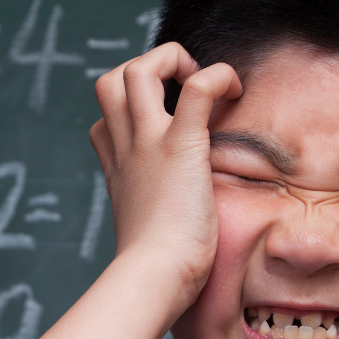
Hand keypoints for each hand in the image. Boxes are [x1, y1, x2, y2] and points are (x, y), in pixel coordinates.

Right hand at [89, 43, 242, 296]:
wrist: (153, 279)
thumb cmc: (155, 273)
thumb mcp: (144, 236)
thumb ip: (153, 220)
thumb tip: (169, 235)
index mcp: (117, 170)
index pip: (104, 122)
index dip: (130, 113)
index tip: (164, 129)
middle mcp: (126, 149)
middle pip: (110, 81)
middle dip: (145, 70)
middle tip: (182, 92)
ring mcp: (147, 143)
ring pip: (139, 69)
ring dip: (173, 60)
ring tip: (204, 84)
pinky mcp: (180, 147)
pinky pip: (197, 87)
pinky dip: (217, 76)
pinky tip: (234, 91)